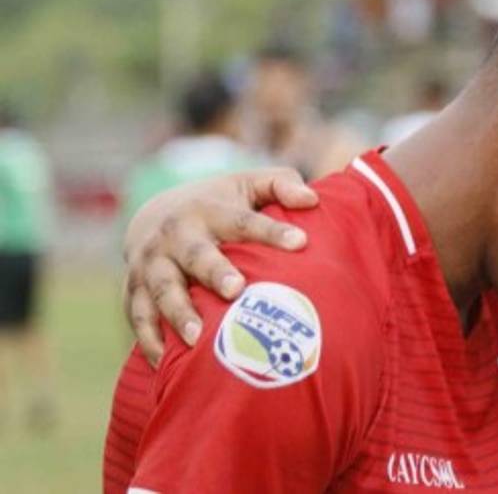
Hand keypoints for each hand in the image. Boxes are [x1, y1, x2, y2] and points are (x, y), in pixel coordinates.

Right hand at [123, 168, 316, 366]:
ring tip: (197, 338)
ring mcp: (150, 264)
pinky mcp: (133, 290)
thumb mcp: (250, 184)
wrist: (154, 213)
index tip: (301, 242)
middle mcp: (175, 235)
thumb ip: (282, 186)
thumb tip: (312, 200)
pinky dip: (149, 341)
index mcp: (209, 209)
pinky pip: (139, 318)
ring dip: (178, 313)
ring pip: (162, 289)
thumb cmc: (220, 204)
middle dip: (214, 272)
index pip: (244, 221)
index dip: (272, 231)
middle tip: (236, 290)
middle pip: (197, 255)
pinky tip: (165, 365)